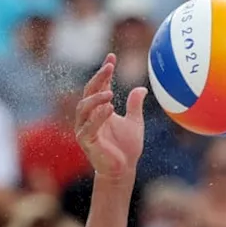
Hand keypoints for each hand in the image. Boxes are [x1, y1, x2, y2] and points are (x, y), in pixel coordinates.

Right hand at [75, 54, 145, 181]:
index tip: (112, 56)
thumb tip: (142, 88)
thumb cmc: (126, 148)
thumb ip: (134, 105)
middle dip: (98, 78)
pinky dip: (98, 117)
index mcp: (99, 110)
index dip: (104, 71)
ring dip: (96, 98)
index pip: (99, 86)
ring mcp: (85, 128)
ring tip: (109, 93)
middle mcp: (88, 117)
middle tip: (109, 67)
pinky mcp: (86, 141)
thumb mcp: (134, 122)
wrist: (123, 170)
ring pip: (84, 108)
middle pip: (89, 92)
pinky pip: (88, 127)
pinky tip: (109, 109)